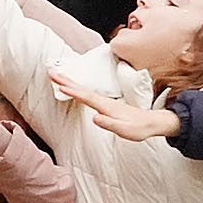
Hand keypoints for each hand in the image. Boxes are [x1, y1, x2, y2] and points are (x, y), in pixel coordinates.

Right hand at [48, 69, 181, 140]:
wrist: (151, 122)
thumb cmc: (138, 128)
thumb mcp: (125, 130)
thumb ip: (109, 124)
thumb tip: (94, 117)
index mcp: (106, 106)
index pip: (86, 97)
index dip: (72, 91)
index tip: (59, 84)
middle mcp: (104, 101)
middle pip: (82, 89)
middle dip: (67, 81)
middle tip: (52, 72)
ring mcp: (105, 102)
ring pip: (84, 90)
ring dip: (70, 83)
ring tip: (58, 78)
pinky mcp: (105, 104)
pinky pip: (88, 95)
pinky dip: (78, 90)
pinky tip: (74, 89)